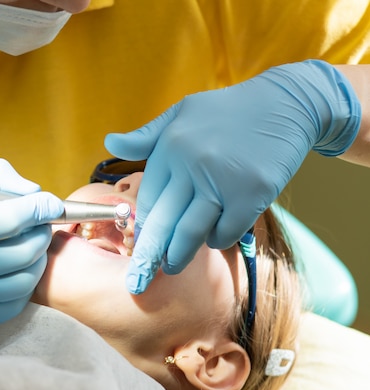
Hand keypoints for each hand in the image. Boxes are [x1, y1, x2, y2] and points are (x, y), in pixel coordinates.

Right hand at [0, 159, 63, 332]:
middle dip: (41, 233)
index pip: (10, 219)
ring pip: (25, 281)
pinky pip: (15, 304)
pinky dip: (25, 284)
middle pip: (24, 252)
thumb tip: (36, 193)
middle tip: (40, 225)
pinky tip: (17, 270)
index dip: (39, 208)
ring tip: (31, 246)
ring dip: (38, 259)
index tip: (51, 203)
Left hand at [105, 60, 359, 292]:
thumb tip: (110, 142)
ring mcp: (223, 180)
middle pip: (165, 222)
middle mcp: (192, 164)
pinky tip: (213, 239)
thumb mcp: (180, 113)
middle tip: (139, 280)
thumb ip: (146, 136)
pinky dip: (217, 240)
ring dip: (178, 256)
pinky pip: (226, 231)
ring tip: (170, 268)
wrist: (284, 104)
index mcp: (170, 147)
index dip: (143, 229)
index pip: (149, 200)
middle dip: (150, 256)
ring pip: (191, 233)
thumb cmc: (226, 112)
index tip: (136, 249)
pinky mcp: (252, 192)